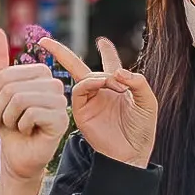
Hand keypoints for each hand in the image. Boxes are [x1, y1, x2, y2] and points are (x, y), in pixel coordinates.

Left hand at [0, 27, 68, 182]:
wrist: (18, 155)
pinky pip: (30, 113)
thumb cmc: (10, 124)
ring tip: (13, 126)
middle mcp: (54, 83)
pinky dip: (20, 126)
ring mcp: (61, 101)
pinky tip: (27, 131)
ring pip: (19, 99)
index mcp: (40, 74)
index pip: (5, 75)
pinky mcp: (61, 119)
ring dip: (8, 118)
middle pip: (11, 87)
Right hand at [44, 35, 156, 168]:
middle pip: (78, 67)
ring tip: (116, 85)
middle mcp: (99, 92)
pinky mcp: (80, 112)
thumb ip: (138, 82)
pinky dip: (90, 82)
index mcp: (118, 88)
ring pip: (82, 77)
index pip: (110, 65)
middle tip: (46, 41)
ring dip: (99, 75)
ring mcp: (88, 101)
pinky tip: (102, 84)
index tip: (102, 41)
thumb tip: (118, 72)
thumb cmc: (142, 130)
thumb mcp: (148, 102)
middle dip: (62, 53)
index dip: (106, 52)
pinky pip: (78, 90)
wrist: (131, 154)